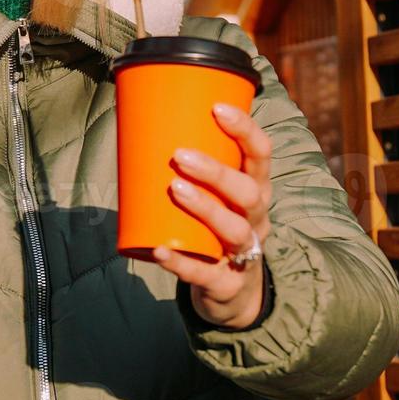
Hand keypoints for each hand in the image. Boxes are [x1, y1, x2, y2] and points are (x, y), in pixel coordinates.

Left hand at [152, 102, 272, 329]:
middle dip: (216, 172)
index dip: (245, 130)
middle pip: (248, 192)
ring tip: (175, 188)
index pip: (261, 155)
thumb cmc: (213, 227)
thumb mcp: (214, 196)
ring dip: (205, 207)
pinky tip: (161, 251)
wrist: (231, 291)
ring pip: (234, 229)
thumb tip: (136, 121)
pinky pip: (207, 273)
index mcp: (255, 189)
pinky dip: (182, 263)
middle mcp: (256, 219)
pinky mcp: (228, 284)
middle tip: (180, 155)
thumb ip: (188, 167)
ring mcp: (246, 253)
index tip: (217, 108)